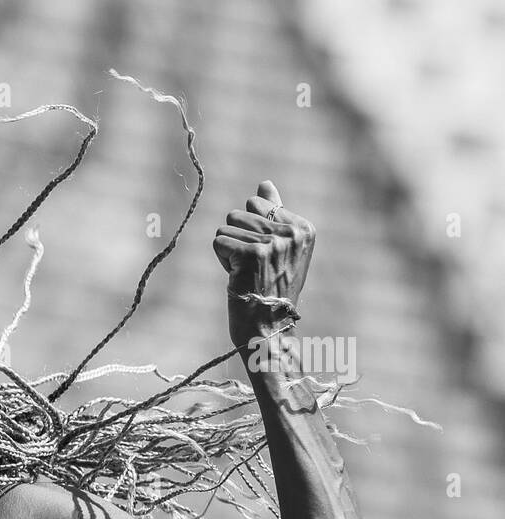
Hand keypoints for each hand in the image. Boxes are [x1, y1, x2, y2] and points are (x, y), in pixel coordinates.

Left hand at [213, 180, 314, 347]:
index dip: (252, 231)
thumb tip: (264, 184)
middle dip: (238, 238)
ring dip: (229, 250)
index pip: (258, 204)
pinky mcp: (251, 253)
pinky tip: (237, 276)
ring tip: (246, 272)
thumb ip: (274, 214)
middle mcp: (292, 232)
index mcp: (304, 228)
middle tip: (253, 266)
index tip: (265, 258)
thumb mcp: (280, 250)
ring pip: (227, 226)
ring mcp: (273, 242)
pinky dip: (222, 259)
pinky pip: (219, 240)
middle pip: (240, 212)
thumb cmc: (271, 291)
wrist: (268, 329)